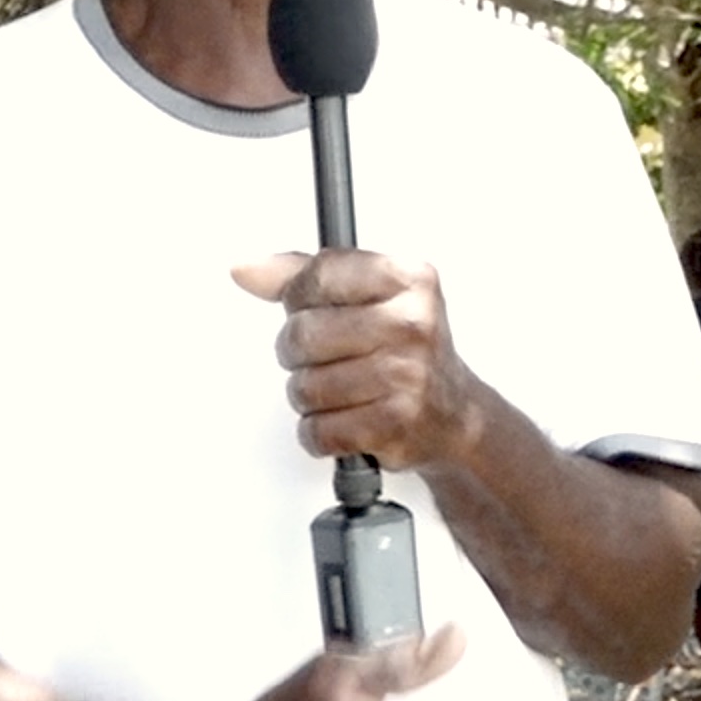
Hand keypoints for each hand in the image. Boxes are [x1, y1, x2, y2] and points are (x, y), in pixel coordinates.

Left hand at [235, 250, 484, 467]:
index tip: (307, 307)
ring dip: (308, 397)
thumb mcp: (369, 295)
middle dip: (297, 352)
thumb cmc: (406, 350)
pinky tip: (344, 419)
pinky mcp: (396, 423)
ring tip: (338, 391)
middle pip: (304, 332)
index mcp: (410, 279)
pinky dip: (319, 432)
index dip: (299, 296)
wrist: (453, 413)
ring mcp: (408, 374)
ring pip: (305, 386)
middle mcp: (413, 323)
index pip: (321, 273)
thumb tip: (247, 268)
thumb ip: (305, 275)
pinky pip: (319, 430)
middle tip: (323, 357)